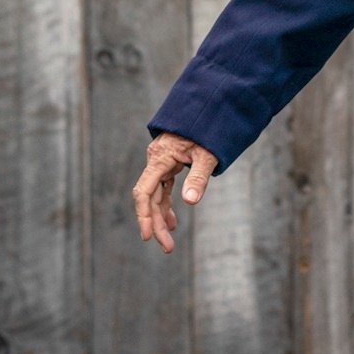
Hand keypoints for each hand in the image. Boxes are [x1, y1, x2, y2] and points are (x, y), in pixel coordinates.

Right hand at [132, 133, 218, 253]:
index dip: (144, 215)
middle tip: (167, 247)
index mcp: (159, 157)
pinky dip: (166, 203)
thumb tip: (190, 203)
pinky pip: (162, 187)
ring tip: (169, 239)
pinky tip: (171, 220)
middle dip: (156, 223)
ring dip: (161, 216)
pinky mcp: (168, 162)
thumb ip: (198, 177)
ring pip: (155, 194)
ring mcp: (161, 161)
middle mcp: (156, 159)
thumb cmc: (208, 129)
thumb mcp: (207, 154)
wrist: (209, 106)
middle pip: (149, 197)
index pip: (144, 191)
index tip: (148, 236)